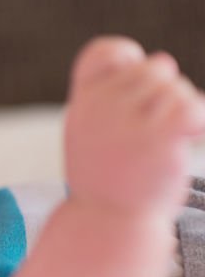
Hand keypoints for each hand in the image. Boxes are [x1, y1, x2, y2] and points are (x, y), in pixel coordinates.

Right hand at [65, 36, 204, 216]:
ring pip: (177, 89)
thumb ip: (112, 96)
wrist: (109, 224)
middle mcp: (100, 108)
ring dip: (183, 113)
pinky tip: (191, 138)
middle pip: (154, 68)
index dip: (128, 62)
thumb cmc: (107, 180)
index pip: (104, 52)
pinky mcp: (159, 137)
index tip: (135, 94)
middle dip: (165, 93)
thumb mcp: (91, 134)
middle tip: (157, 129)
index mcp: (83, 104)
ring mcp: (128, 122)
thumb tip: (161, 62)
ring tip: (168, 143)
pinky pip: (193, 107)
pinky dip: (199, 121)